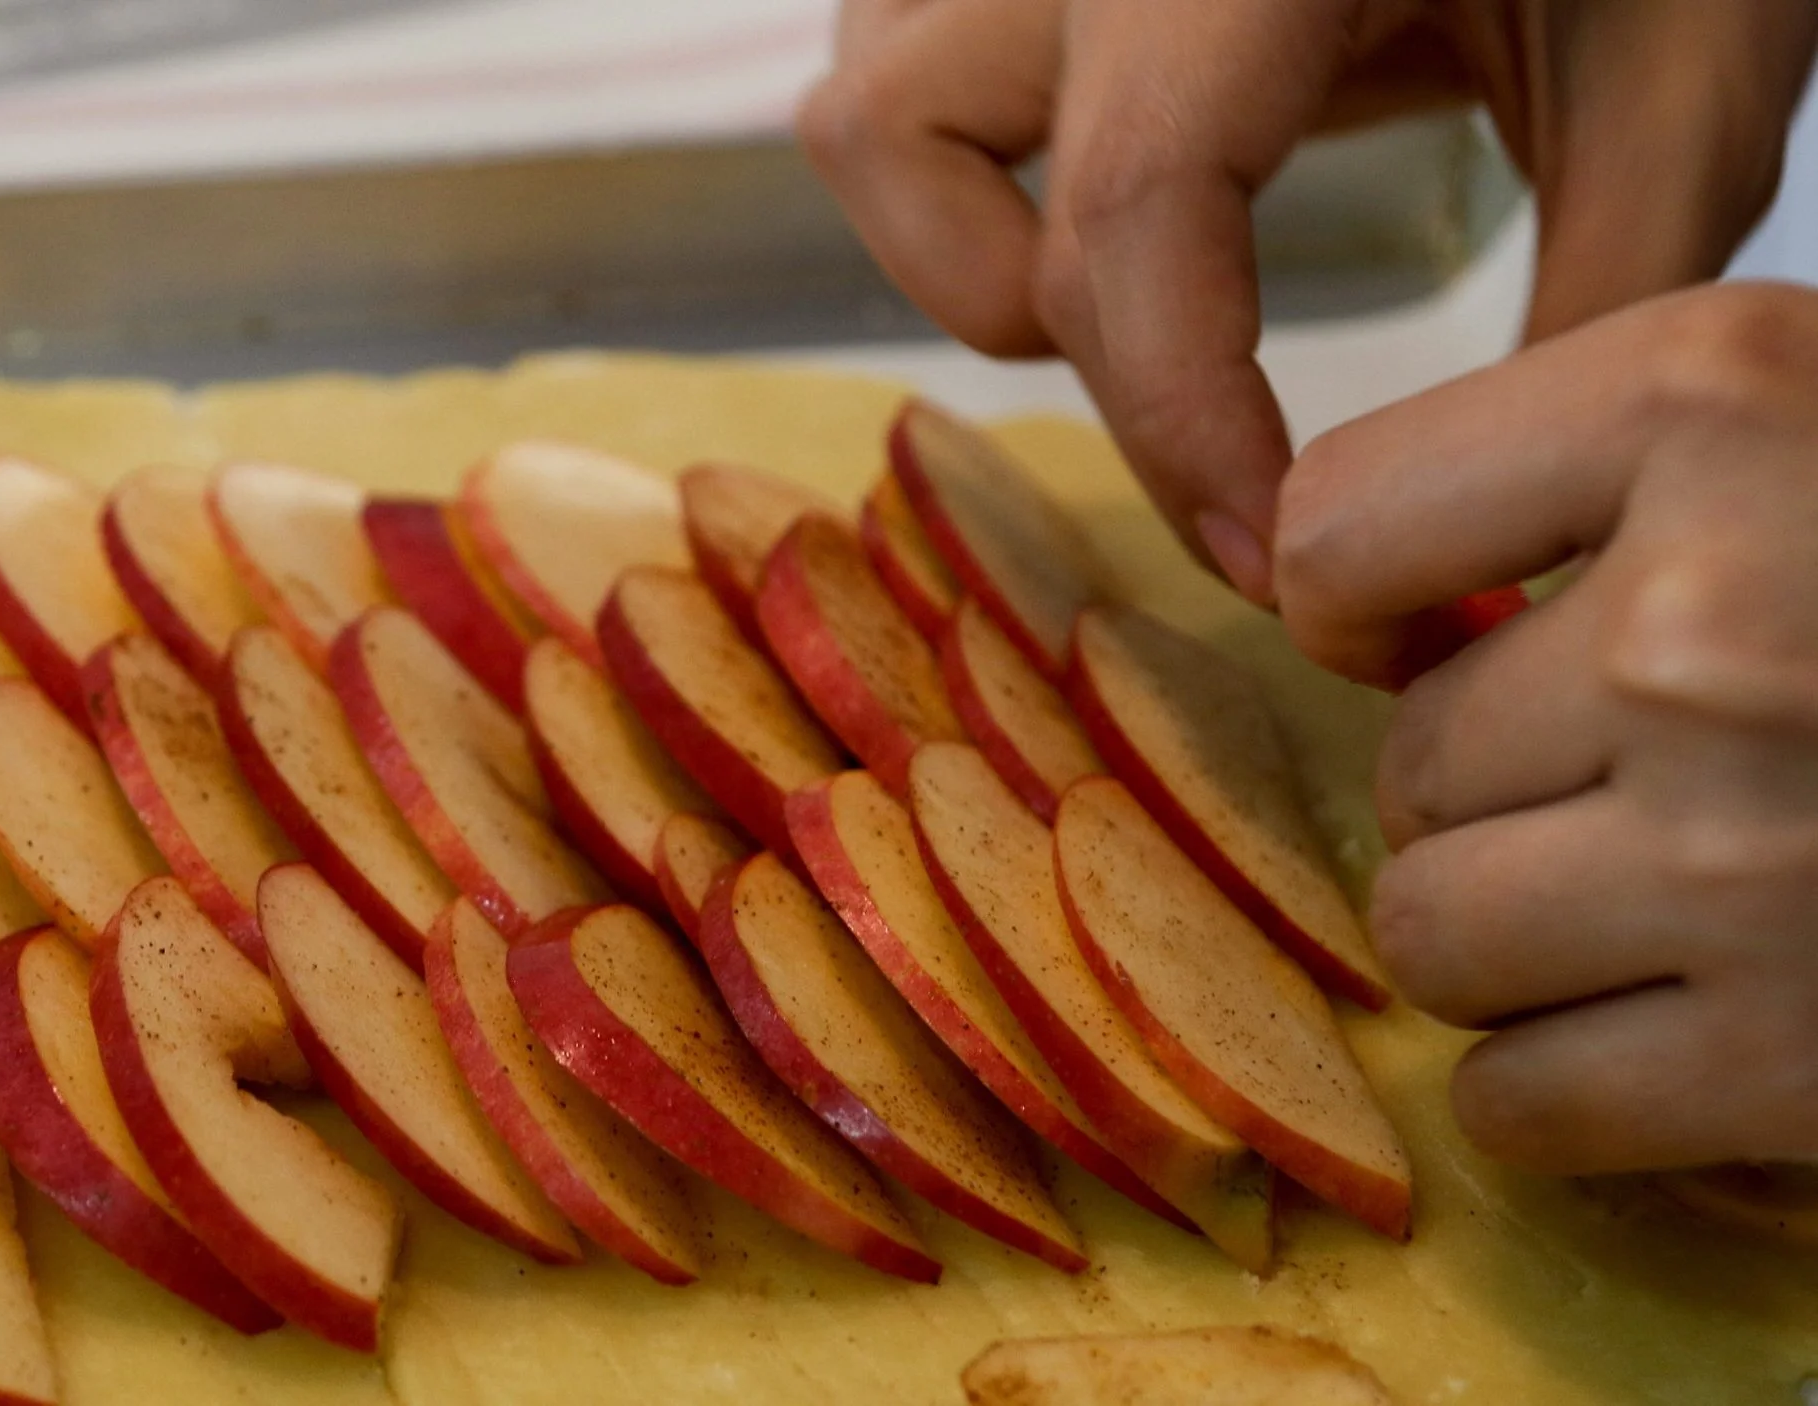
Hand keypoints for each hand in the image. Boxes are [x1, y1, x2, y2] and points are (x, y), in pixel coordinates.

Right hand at [800, 0, 1816, 604]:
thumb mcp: (1688, 69)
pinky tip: (1123, 185)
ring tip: (1154, 279)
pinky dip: (965, 169)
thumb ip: (1604, 299)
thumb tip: (1499, 550)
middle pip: (906, 139)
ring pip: (864, 105)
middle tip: (1221, 398)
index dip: (1177, 415)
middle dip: (1061, 325)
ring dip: (968, 241)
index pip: (1128, 198)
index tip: (1269, 553)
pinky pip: (892, 65)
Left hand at [1276, 281, 1817, 1175]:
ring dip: (1521, 939)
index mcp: (1721, 401)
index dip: (1359, 595)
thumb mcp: (1813, 417)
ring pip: (1436, 936)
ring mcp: (1752, 856)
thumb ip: (1588, 472)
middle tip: (1648, 779)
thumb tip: (1348, 602)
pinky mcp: (1802, 1063)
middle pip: (1406, 761)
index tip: (1423, 625)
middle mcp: (1713, 625)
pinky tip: (1693, 1021)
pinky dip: (1577, 1083)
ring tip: (1674, 897)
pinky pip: (1521, 1099)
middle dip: (1493, 785)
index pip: (1339, 527)